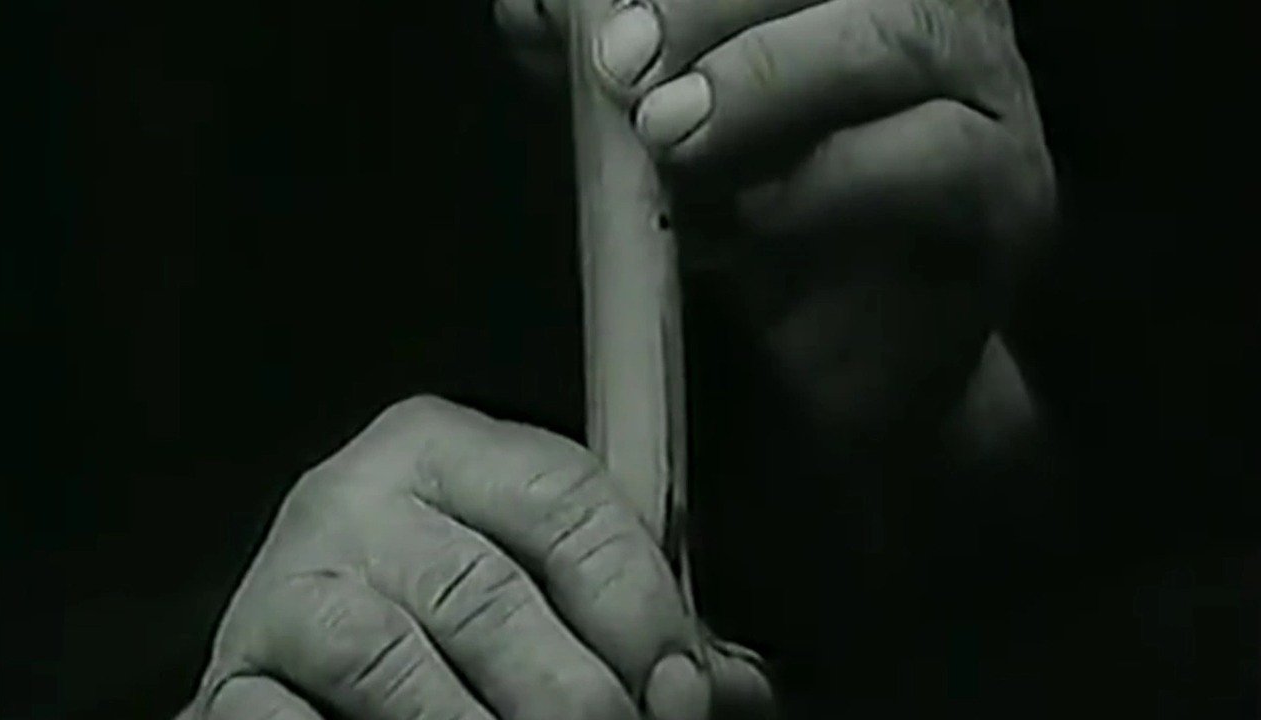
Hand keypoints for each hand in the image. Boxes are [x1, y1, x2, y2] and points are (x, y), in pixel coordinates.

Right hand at [185, 396, 772, 718]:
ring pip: (394, 663)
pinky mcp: (233, 671)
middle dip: (575, 694)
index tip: (682, 686)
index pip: (562, 496)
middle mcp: (357, 494)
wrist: (305, 645)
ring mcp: (287, 582)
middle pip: (486, 591)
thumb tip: (737, 690)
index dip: (636, 598)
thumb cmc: (455, 607)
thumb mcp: (544, 583)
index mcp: (448, 447)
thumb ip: (637, 623)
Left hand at [496, 0, 1055, 438]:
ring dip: (767, 78)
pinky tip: (743, 214)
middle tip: (620, 65)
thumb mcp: (672, 126)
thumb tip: (534, 8)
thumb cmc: (761, 221)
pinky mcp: (1008, 198)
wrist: (853, 358)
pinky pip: (937, 161)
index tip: (592, 11)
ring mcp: (993, 96)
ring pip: (901, 33)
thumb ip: (620, 62)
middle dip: (714, 0)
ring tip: (667, 134)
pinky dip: (825, 180)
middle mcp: (945, 5)